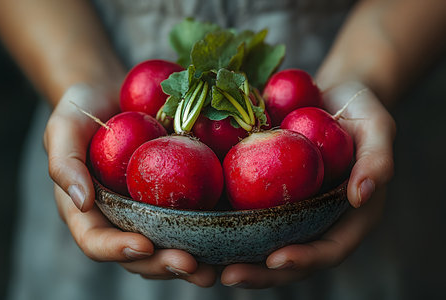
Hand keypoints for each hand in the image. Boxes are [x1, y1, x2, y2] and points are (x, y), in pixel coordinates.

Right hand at [44, 83, 216, 286]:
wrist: (116, 94)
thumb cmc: (84, 110)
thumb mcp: (64, 128)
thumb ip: (64, 163)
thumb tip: (82, 202)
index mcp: (92, 210)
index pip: (97, 241)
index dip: (118, 250)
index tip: (143, 246)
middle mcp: (123, 217)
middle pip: (140, 255)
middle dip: (163, 264)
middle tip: (190, 265)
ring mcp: (152, 210)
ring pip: (169, 246)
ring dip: (192, 262)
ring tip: (213, 270)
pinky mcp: (178, 196)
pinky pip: (193, 219)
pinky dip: (211, 233)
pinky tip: (233, 237)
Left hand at [220, 81, 395, 287]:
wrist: (329, 95)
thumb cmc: (360, 110)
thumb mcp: (378, 127)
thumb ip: (377, 161)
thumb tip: (360, 196)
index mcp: (346, 215)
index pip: (329, 249)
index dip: (305, 259)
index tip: (276, 259)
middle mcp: (314, 218)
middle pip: (288, 257)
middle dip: (260, 272)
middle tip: (228, 276)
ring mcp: (288, 209)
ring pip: (260, 243)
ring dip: (233, 257)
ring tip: (203, 266)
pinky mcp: (265, 194)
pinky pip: (243, 212)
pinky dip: (221, 224)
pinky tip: (195, 225)